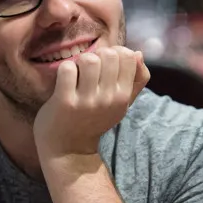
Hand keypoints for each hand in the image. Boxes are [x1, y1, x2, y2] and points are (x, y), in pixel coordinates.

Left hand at [33, 46, 150, 160]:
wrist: (68, 149)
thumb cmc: (94, 119)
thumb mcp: (120, 104)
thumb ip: (136, 80)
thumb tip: (137, 53)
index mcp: (123, 97)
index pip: (128, 56)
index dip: (114, 53)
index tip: (105, 65)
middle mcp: (108, 99)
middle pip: (109, 54)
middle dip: (97, 55)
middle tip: (89, 69)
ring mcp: (87, 101)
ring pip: (89, 59)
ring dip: (80, 62)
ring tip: (78, 74)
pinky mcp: (65, 102)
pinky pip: (67, 69)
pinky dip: (65, 70)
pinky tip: (65, 81)